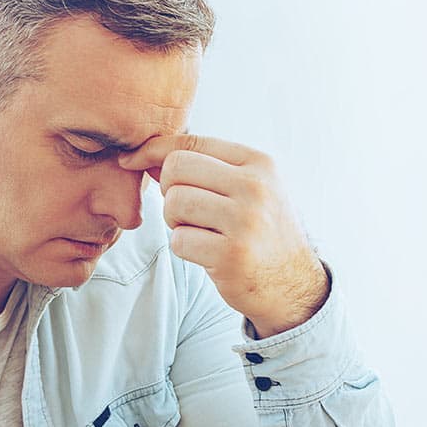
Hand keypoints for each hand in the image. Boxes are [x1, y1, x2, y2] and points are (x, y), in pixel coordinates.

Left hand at [119, 135, 328, 337]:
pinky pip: (178, 240)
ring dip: (175, 221)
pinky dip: (184, 248)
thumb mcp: (248, 190)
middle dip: (169, 190)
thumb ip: (205, 170)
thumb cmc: (261, 233)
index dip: (154, 149)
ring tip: (200, 232)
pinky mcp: (231, 255)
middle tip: (186, 211)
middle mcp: (255, 187)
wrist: (293, 284)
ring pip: (174, 203)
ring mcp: (245, 221)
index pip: (192, 142)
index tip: (133, 160)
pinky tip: (208, 253)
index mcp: (259, 163)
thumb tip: (147, 155)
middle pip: (176, 169)